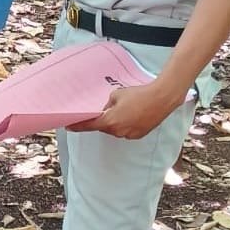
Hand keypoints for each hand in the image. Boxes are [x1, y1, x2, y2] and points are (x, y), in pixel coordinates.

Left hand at [66, 81, 185, 139]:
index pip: (89, 126)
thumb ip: (107, 105)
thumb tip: (105, 110)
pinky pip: (125, 130)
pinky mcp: (138, 135)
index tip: (69, 126)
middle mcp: (118, 131)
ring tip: (124, 108)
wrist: (160, 99)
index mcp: (110, 121)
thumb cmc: (137, 94)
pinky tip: (131, 114)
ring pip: (115, 129)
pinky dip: (124, 124)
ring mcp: (129, 135)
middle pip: (103, 127)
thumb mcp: (116, 95)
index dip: (78, 126)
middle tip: (105, 109)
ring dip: (114, 121)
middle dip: (102, 119)